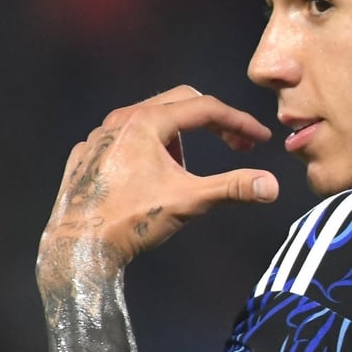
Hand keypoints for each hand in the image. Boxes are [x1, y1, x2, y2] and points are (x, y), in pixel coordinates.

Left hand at [39, 86, 279, 272]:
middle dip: (214, 124)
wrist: (78, 247)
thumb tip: (272, 186)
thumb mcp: (189, 201)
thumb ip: (233, 188)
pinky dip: (149, 149)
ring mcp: (99, 136)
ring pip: (151, 121)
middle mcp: (120, 120)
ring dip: (180, 138)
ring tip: (186, 172)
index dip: (239, 123)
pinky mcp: (86, 155)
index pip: (206, 109)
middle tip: (237, 148)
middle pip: (180, 104)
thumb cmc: (131, 221)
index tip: (261, 140)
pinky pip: (125, 140)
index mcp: (146, 122)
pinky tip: (151, 177)